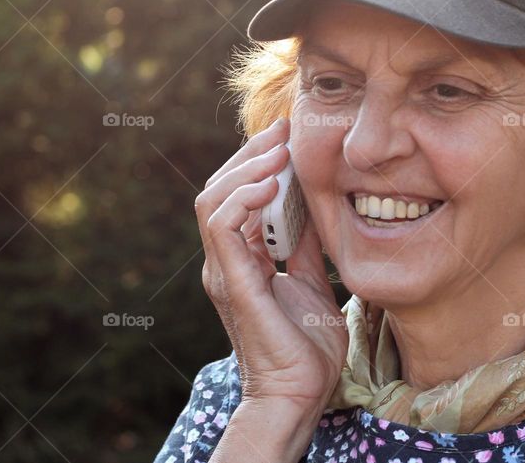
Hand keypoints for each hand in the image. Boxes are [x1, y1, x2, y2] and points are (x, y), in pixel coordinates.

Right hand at [194, 116, 348, 410]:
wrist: (301, 394)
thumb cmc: (306, 347)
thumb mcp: (312, 280)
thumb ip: (304, 246)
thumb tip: (311, 204)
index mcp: (242, 259)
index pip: (236, 195)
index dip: (258, 161)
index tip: (289, 134)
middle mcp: (225, 261)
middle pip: (219, 189)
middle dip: (251, 154)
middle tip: (283, 130)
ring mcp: (223, 270)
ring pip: (212, 199)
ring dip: (245, 168)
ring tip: (278, 151)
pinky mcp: (231, 281)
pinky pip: (221, 226)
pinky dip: (241, 198)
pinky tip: (270, 184)